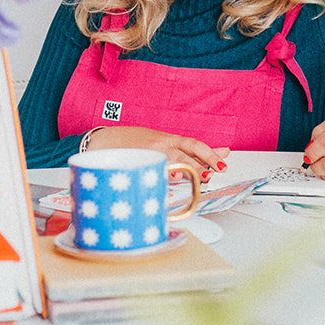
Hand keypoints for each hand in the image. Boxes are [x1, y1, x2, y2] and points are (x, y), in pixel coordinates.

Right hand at [83, 126, 229, 180]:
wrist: (100, 142)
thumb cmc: (130, 142)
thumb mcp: (157, 141)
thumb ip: (182, 148)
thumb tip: (214, 152)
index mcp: (167, 139)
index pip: (194, 144)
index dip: (210, 152)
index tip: (224, 159)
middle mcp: (160, 146)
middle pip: (187, 156)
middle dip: (203, 165)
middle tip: (213, 173)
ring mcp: (150, 157)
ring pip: (174, 165)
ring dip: (189, 173)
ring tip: (200, 179)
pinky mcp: (139, 167)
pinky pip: (156, 176)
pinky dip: (167, 181)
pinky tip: (174, 185)